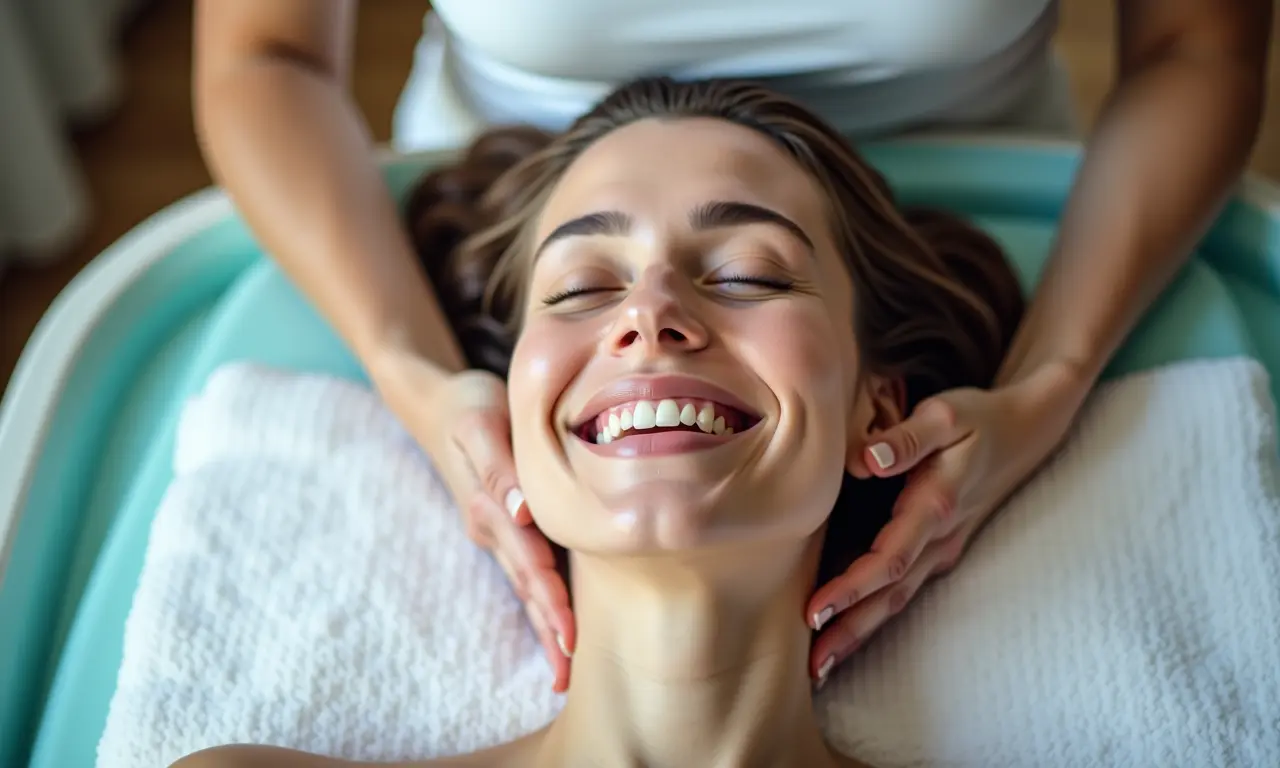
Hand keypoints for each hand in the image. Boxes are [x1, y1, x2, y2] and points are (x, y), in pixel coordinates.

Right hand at [380, 357, 575, 691]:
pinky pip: (526, 572)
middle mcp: (492, 529)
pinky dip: (540, 604)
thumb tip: (523, 512)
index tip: (570, 638)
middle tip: (568, 676)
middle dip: (548, 631)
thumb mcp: (483, 424)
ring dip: (544, 627)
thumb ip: (501, 469)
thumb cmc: (469, 405)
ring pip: (526, 586)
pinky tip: (555, 630)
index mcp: (491, 507)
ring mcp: (496, 532)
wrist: (436, 403)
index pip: (529, 561)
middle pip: (527, 587)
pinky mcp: (503, 527)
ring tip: (563, 672)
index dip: (550, 600)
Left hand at [806, 360, 1092, 682]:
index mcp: (936, 506)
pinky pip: (904, 589)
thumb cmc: (979, 417)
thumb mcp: (944, 415)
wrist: (1027, 430)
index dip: (852, 587)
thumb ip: (906, 438)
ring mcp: (943, 548)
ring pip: (898, 600)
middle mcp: (941, 538)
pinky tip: (849, 631)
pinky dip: (875, 613)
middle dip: (851, 631)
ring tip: (822, 665)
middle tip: (812, 667)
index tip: (816, 611)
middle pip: (891, 596)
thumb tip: (866, 460)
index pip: (888, 558)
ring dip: (861, 632)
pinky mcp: (941, 548)